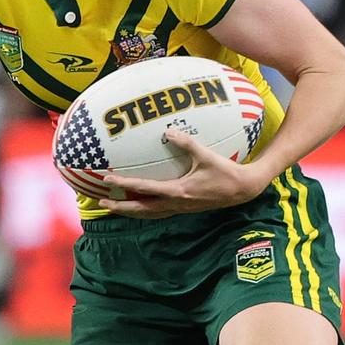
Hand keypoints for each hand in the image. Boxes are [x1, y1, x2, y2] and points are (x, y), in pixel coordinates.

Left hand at [98, 128, 269, 218]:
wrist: (243, 190)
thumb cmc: (226, 172)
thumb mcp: (206, 155)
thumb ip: (187, 143)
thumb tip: (169, 130)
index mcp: (179, 191)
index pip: (145, 189)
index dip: (125, 184)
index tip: (108, 179)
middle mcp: (176, 203)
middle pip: (141, 209)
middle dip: (120, 207)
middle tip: (101, 203)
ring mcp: (180, 208)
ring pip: (149, 214)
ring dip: (130, 211)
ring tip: (114, 207)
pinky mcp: (184, 207)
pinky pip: (159, 212)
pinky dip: (144, 210)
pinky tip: (139, 204)